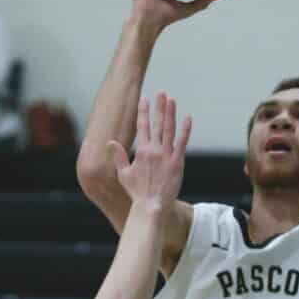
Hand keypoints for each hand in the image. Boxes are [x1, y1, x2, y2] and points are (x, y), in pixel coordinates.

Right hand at [108, 93, 191, 207]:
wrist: (151, 205)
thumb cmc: (136, 192)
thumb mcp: (123, 173)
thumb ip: (119, 156)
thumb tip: (110, 142)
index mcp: (141, 151)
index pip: (142, 126)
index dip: (143, 111)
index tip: (144, 99)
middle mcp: (154, 150)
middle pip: (157, 124)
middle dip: (159, 107)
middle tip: (161, 93)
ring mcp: (167, 155)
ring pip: (169, 130)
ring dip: (171, 114)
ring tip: (172, 100)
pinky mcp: (178, 162)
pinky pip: (182, 143)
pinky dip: (185, 130)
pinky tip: (187, 118)